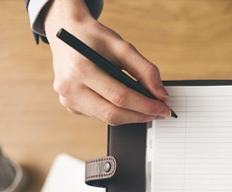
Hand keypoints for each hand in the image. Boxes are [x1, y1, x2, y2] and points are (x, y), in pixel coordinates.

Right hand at [43, 0, 170, 124]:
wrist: (67, 33)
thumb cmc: (95, 39)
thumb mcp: (122, 46)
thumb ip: (145, 70)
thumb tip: (161, 95)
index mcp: (80, 68)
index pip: (119, 96)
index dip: (145, 105)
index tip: (164, 108)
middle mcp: (69, 87)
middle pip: (113, 114)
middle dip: (141, 115)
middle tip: (160, 113)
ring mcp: (67, 99)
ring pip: (107, 118)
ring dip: (131, 116)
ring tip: (148, 108)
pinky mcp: (70, 105)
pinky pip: (100, 116)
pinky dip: (118, 112)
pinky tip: (128, 104)